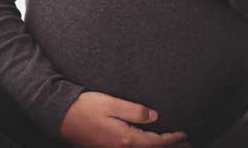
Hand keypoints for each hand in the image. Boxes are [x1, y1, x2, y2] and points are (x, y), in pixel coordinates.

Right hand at [59, 91, 188, 146]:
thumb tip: (154, 116)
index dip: (172, 139)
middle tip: (187, 145)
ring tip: (173, 146)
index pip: (155, 142)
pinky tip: (148, 144)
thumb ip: (135, 111)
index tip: (184, 135)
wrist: (61, 116)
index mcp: (125, 139)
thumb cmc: (85, 107)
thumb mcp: (111, 103)